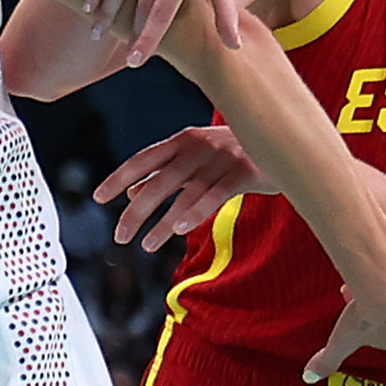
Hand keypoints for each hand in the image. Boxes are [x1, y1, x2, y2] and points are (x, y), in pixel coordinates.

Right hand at [82, 0, 238, 67]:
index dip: (148, 38)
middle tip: (119, 54)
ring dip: (105, 11)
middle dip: (127, 29)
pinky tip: (87, 4)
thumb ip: (225, 7)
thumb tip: (234, 47)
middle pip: (139, 0)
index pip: (163, 10)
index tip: (136, 60)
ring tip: (96, 32)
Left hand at [98, 123, 259, 251]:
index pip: (143, 159)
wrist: (287, 140)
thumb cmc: (237, 151)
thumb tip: (131, 193)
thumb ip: (166, 171)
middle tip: (119, 236)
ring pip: (185, 194)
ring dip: (162, 223)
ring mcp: (223, 158)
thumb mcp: (198, 155)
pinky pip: (215, 195)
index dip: (119, 177)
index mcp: (184, 140)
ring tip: (145, 245)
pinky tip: (178, 230)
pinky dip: (195, 212)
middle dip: (136, 211)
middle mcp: (199, 146)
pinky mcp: (246, 172)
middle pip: (159, 181)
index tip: (98, 197)